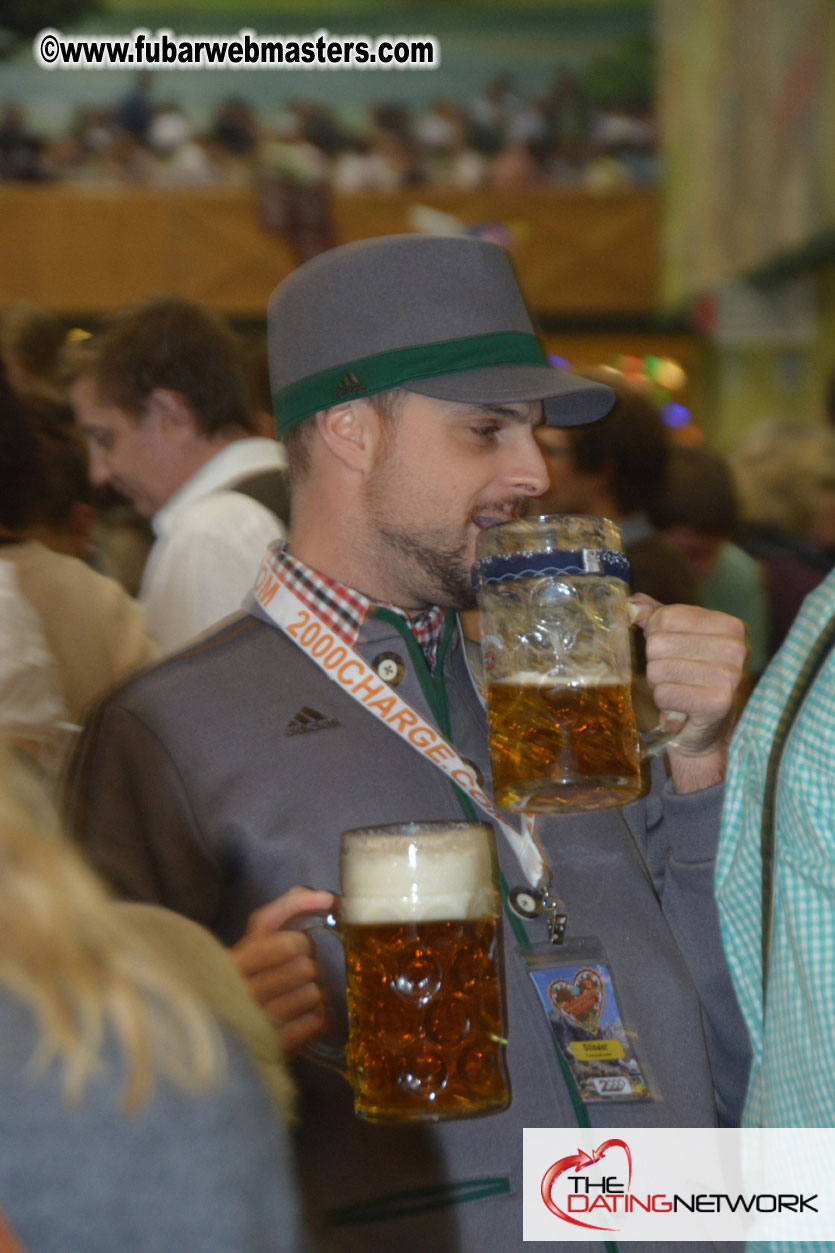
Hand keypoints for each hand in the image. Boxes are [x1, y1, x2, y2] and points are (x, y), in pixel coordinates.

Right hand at [231, 885, 335, 1056]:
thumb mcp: (258, 932)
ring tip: (295, 996)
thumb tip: (330, 899)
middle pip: (306, 970)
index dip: (300, 944)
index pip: (291, 945)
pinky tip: (300, 1017)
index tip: (292, 950)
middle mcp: (242, 994)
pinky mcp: (275, 1049)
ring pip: (314, 996)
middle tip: (295, 974)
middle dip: (308, 968)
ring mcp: (258, 1025)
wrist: (226, 1027)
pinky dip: (316, 1017)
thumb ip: (289, 906)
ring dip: (313, 993)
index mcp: (234, 963)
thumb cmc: (250, 968)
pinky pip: (317, 1023)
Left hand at [629, 594, 747, 791]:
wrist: (707, 732)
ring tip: (680, 692)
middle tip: (678, 678)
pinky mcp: (717, 704)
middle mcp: (736, 648)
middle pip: (658, 643)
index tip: (673, 652)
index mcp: (731, 626)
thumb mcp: (681, 641)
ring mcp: (730, 676)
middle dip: (657, 663)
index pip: (666, 616)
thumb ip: (658, 617)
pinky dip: (664, 702)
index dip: (656, 635)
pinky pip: (663, 693)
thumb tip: (631, 605)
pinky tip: (681, 706)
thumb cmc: (693, 681)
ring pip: (658, 669)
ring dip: (659, 684)